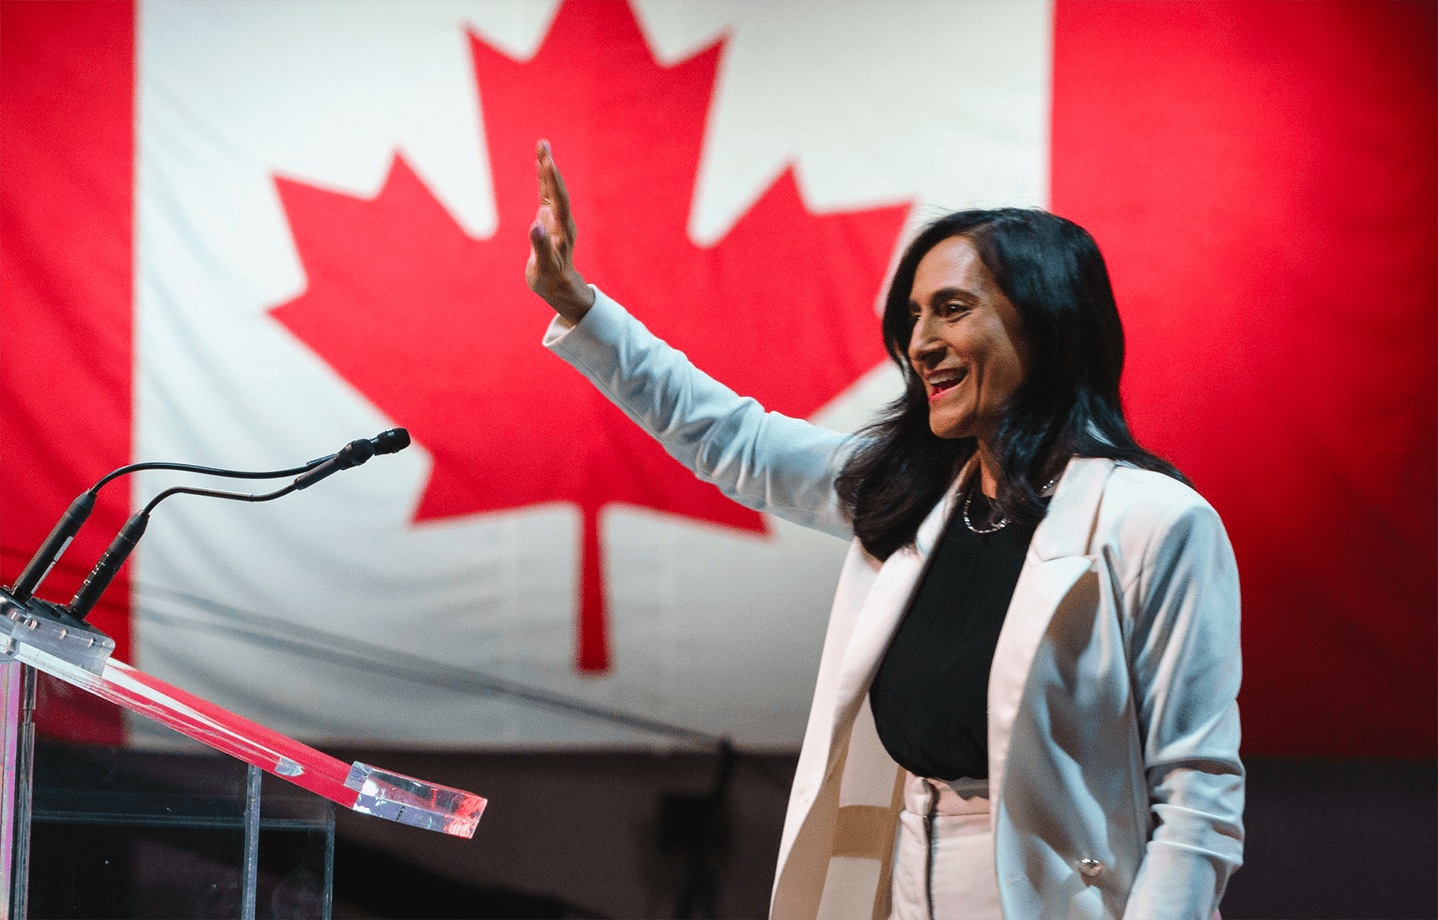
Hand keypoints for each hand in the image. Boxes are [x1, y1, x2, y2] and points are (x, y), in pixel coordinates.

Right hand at [525, 139, 594, 323]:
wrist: (559, 286)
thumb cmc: (551, 279)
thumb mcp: (544, 267)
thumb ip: (541, 247)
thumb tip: (536, 226)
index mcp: (563, 231)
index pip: (560, 202)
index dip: (554, 182)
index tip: (547, 162)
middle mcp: (562, 220)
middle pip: (557, 189)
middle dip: (550, 167)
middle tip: (543, 143)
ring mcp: (557, 218)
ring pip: (552, 188)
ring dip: (547, 167)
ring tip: (542, 144)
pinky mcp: (550, 218)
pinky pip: (546, 194)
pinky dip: (542, 178)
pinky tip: (539, 163)